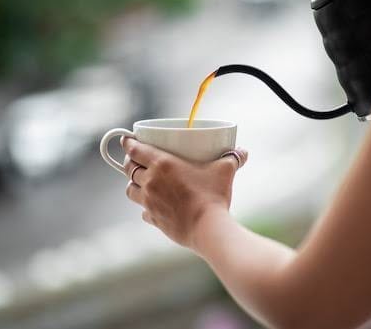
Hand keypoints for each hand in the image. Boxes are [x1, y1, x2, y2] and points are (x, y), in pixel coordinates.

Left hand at [120, 137, 247, 247]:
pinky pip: (142, 211)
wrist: (208, 228)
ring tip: (141, 182)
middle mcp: (150, 182)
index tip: (127, 140)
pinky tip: (154, 205)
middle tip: (136, 159)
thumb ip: (232, 158)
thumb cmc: (213, 196)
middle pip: (129, 169)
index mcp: (162, 164)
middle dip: (130, 162)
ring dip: (133, 184)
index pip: (136, 150)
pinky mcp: (153, 219)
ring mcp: (149, 202)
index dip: (129, 143)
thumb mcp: (225, 171)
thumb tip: (243, 152)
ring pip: (130, 190)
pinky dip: (145, 207)